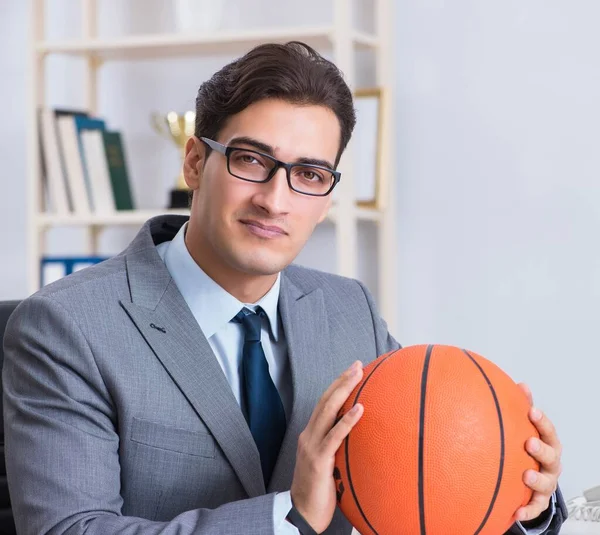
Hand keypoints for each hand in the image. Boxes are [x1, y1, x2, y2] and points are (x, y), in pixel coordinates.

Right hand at [290, 360, 363, 532]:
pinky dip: (347, 420)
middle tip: (357, 365)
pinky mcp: (318, 460)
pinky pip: (335, 436)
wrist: (302, 513)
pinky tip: (360, 409)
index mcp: (310, 434)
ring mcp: (311, 446)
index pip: (324, 403)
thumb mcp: (328, 462)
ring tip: (358, 375)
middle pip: (325, 400)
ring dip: (344, 390)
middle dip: (342, 380)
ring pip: (327, 411)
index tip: (353, 370)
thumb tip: (360, 437)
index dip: (337, 385)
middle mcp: (308, 435)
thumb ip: (338, 446)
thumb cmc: (319, 490)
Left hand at [514, 383, 561, 523]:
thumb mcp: (527, 428)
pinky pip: (534, 507)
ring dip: (537, 479)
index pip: (548, 431)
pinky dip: (526, 510)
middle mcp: (551, 463)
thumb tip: (521, 385)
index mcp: (548, 444)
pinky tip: (515, 512)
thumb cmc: (529, 448)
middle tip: (529, 443)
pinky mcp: (538, 500)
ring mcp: (546, 482)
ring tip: (525, 475)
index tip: (532, 412)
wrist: (532, 477)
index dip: (542, 422)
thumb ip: (523, 406)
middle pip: (552, 456)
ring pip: (546, 482)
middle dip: (542, 450)